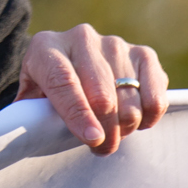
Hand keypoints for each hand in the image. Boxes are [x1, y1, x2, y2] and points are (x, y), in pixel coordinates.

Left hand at [16, 25, 167, 156]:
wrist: (69, 57)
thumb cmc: (47, 87)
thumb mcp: (31, 98)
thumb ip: (32, 114)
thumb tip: (39, 135)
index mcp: (46, 48)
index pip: (63, 81)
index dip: (79, 113)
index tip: (92, 138)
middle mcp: (81, 39)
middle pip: (101, 94)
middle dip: (105, 131)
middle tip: (101, 148)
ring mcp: (114, 44)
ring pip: (129, 98)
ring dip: (125, 127)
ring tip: (114, 134)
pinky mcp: (142, 53)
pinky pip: (155, 93)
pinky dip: (149, 115)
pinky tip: (136, 121)